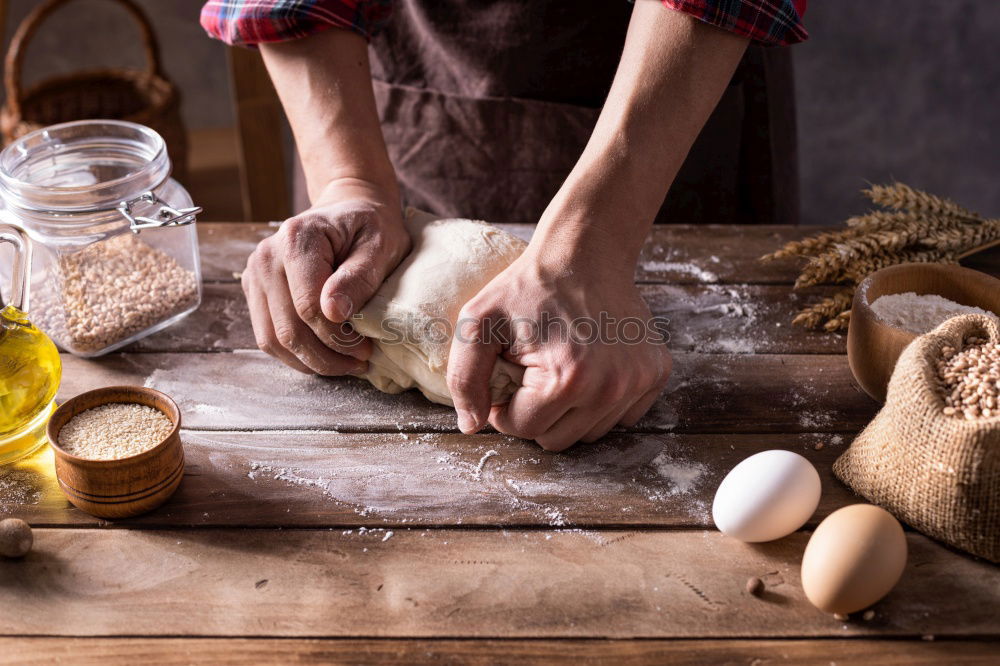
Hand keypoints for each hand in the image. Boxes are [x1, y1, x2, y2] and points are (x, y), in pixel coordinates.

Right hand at [242, 179, 410, 374]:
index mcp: (297, 239)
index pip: (308, 306)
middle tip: (360, 362)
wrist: (349, 208)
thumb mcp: (380, 246)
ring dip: (310, 362)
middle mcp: (267, 256)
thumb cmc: (371, 227)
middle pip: (288, 329)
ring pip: (273, 340)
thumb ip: (359, 277)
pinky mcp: (255, 291)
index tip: (366, 347)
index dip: (338, 337)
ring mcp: (255, 275)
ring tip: (345, 364)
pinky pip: (268, 337)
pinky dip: (296, 355)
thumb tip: (333, 313)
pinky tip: (325, 355)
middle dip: (326, 356)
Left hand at [446, 241, 671, 451]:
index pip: (522, 429)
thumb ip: (463, 379)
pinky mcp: (656, 374)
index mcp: (567, 380)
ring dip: (568, 410)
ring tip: (560, 367)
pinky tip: (589, 368)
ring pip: (588, 434)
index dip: (504, 405)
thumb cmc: (527, 288)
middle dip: (536, 412)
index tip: (508, 373)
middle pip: (556, 441)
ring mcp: (639, 382)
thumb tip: (471, 427)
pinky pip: (619, 417)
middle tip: (532, 371)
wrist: (584, 253)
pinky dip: (600, 403)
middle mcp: (610, 388)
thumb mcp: (477, 323)